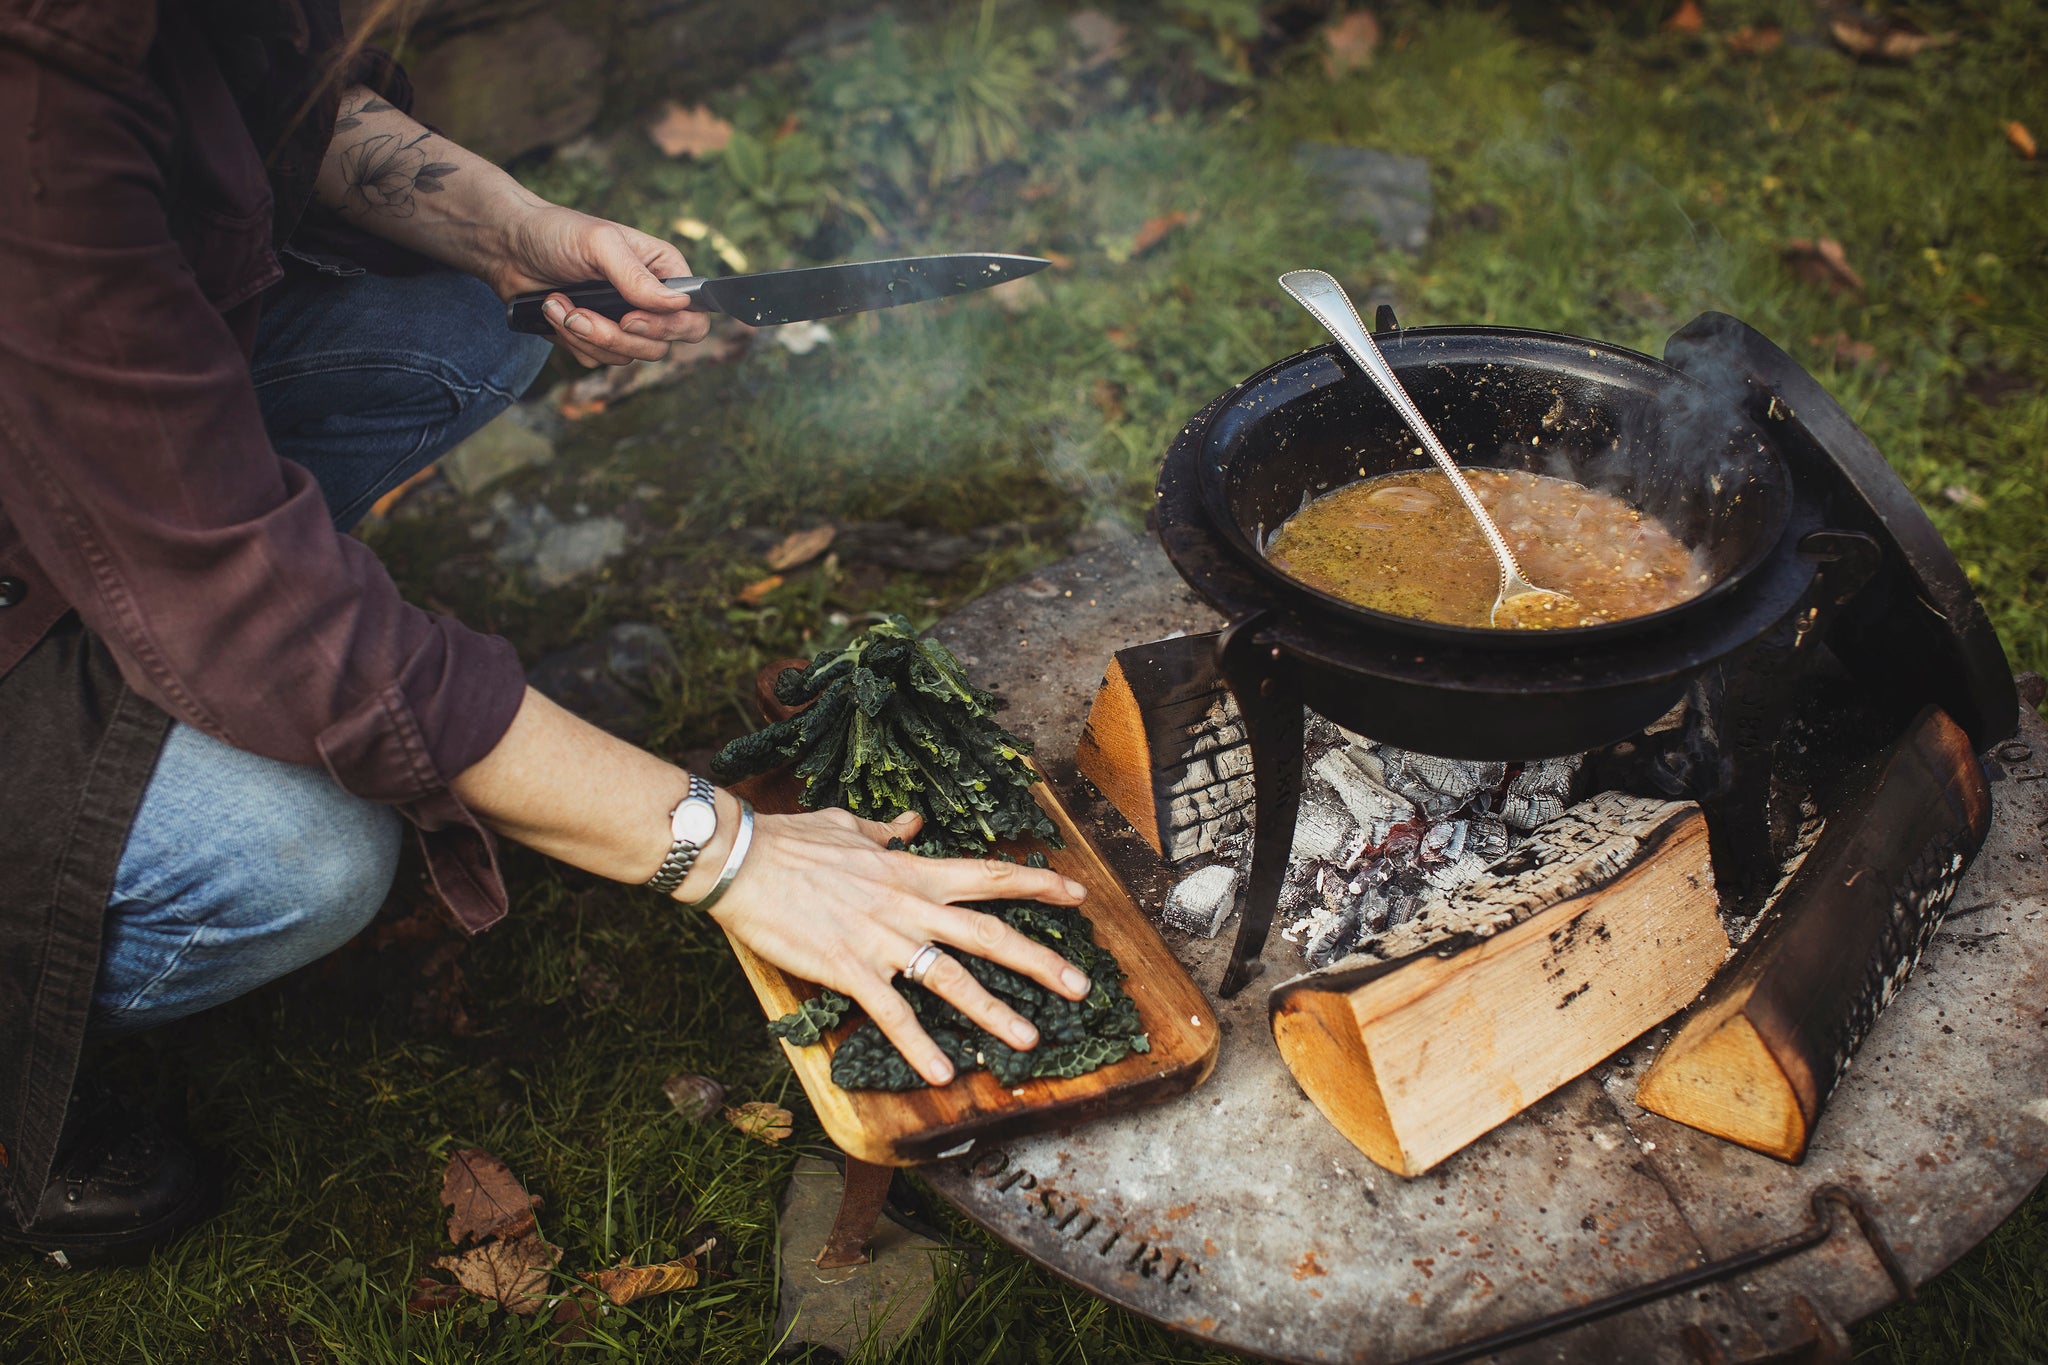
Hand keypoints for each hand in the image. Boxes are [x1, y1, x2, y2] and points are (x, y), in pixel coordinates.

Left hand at [489, 204, 711, 367]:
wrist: (507, 247)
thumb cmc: (556, 233)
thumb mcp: (599, 243)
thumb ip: (637, 276)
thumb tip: (678, 303)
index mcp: (663, 271)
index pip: (694, 317)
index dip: (668, 327)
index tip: (628, 317)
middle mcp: (649, 300)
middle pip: (659, 347)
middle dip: (614, 335)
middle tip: (579, 313)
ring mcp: (624, 322)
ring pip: (626, 356)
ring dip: (585, 335)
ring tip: (558, 305)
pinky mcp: (596, 338)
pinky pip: (598, 360)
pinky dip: (571, 341)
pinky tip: (553, 311)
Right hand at [696, 808, 1093, 1086]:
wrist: (743, 860)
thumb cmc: (791, 840)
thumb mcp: (848, 826)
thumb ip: (886, 830)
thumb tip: (911, 822)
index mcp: (912, 870)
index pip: (989, 876)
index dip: (1037, 885)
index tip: (1077, 896)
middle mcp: (910, 905)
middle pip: (989, 934)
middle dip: (1040, 962)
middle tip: (1081, 987)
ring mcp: (883, 939)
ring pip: (952, 979)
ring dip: (994, 1012)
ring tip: (1028, 1039)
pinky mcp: (850, 969)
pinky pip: (893, 1013)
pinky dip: (919, 1045)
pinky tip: (941, 1073)